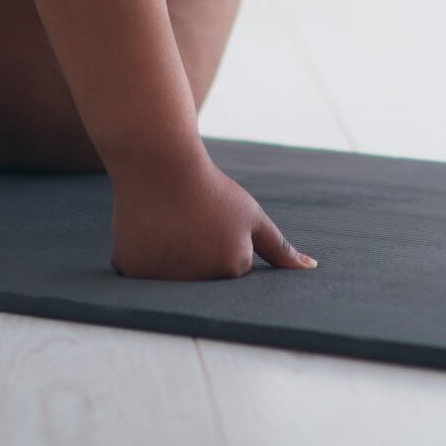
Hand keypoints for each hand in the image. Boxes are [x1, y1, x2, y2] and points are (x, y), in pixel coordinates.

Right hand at [110, 156, 317, 279]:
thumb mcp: (250, 216)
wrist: (160, 164)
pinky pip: (144, 273)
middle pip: (203, 279)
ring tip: (170, 223)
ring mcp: (164, 279)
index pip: (233, 269)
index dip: (222, 241)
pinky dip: (145, 254)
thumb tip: (311, 269)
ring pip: (172, 278)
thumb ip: (279, 249)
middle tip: (190, 222)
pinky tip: (149, 229)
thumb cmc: (210, 189)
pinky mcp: (134, 272)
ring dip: (171, 257)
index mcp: (233, 269)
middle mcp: (200, 281)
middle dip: (199, 255)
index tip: (213, 221)